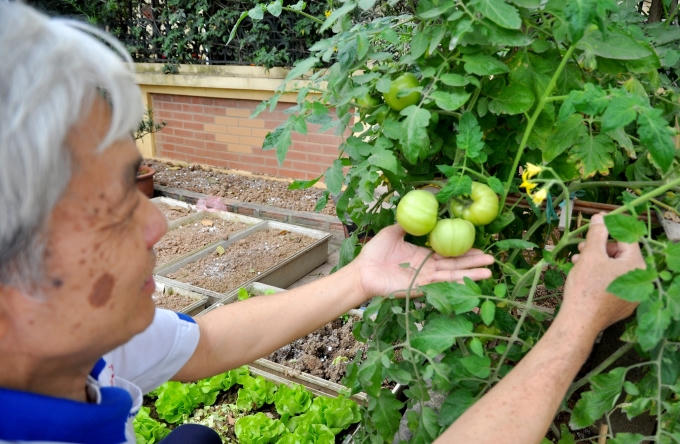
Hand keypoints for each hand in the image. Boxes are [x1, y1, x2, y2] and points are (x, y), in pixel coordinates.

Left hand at [350, 224, 493, 298]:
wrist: (362, 271)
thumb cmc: (374, 253)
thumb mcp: (392, 232)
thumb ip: (407, 224)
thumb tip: (420, 209)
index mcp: (422, 255)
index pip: (448, 253)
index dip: (463, 251)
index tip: (479, 247)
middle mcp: (426, 268)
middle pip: (455, 265)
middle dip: (473, 262)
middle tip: (492, 259)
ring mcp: (424, 279)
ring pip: (451, 275)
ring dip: (470, 274)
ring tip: (489, 272)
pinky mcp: (419, 287)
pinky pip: (439, 284)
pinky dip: (454, 284)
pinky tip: (468, 282)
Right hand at [561, 214, 644, 332]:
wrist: (580, 321)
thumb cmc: (586, 286)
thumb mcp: (591, 254)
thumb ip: (597, 233)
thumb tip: (600, 217)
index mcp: (637, 265)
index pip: (626, 239)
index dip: (609, 228)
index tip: (595, 223)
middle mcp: (641, 280)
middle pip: (620, 254)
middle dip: (599, 248)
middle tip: (581, 246)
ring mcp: (632, 295)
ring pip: (614, 269)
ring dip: (596, 261)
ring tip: (577, 260)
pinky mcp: (622, 305)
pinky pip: (613, 283)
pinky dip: (599, 276)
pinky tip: (583, 275)